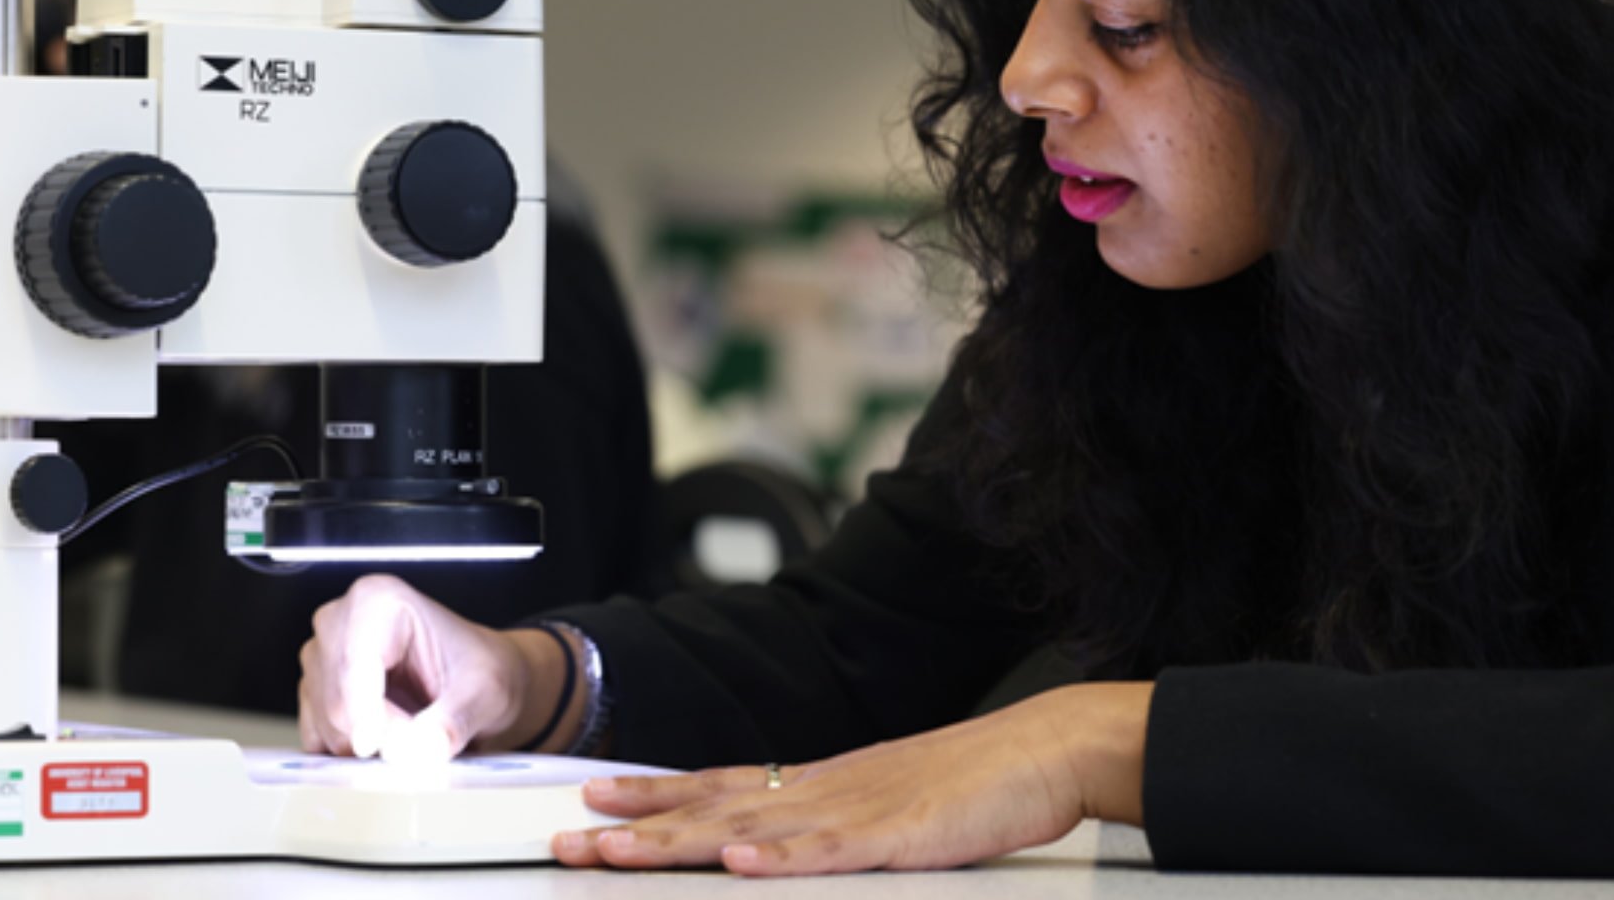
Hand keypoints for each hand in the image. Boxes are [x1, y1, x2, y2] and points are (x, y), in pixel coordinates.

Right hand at [297, 574, 565, 760]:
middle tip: (424, 740)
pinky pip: (315, 739)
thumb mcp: (485, 694)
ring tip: (414, 729)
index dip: (366, 712)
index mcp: (379, 599)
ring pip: (326, 725)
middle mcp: (340, 622)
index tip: (375, 747)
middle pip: (338, 700)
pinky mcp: (314, 694)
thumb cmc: (481, 672)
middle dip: (379, 734)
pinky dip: (349, 754)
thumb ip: (454, 721)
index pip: (357, 664)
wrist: (476, 685)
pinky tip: (386, 739)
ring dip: (368, 747)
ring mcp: (321, 658)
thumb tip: (423, 749)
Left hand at [551, 682, 1150, 875]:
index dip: (654, 795)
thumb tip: (776, 843)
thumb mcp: (887, 805)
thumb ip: (832, 824)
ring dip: (680, 843)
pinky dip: (781, 860)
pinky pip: (831, 853)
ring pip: (752, 831)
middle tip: (569, 840)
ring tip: (619, 852)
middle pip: (714, 811)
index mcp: (821, 784)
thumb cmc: (973, 783)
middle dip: (636, 829)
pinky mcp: (901, 838)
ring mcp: (858, 811)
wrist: (1043, 749)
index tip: (595, 800)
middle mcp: (824, 791)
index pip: (719, 787)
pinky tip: (740, 864)